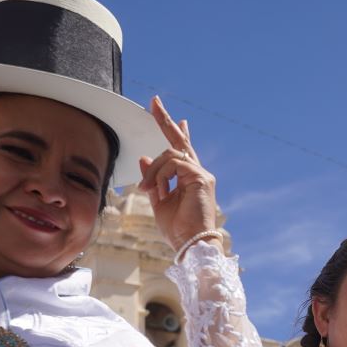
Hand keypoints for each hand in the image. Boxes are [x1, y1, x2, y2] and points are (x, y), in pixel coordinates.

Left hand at [138, 97, 218, 255]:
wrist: (191, 245)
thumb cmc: (178, 230)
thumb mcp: (159, 201)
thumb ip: (153, 179)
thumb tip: (144, 158)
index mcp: (188, 178)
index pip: (180, 149)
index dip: (174, 130)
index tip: (167, 115)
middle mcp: (197, 173)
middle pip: (179, 141)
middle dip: (165, 121)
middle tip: (154, 101)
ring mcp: (201, 174)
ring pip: (169, 155)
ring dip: (153, 172)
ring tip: (147, 189)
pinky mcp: (201, 177)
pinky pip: (173, 164)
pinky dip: (160, 176)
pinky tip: (158, 190)